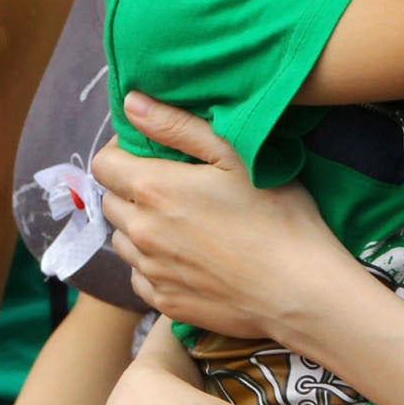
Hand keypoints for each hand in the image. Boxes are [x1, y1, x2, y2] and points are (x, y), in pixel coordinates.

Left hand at [92, 94, 349, 342]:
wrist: (300, 289)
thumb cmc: (276, 214)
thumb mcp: (233, 154)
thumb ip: (176, 125)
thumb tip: (131, 103)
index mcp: (153, 189)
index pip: (103, 164)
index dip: (122, 151)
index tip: (152, 151)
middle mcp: (142, 232)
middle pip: (111, 201)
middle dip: (131, 189)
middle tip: (171, 185)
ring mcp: (151, 270)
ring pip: (122, 240)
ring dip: (139, 227)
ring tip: (179, 222)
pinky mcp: (164, 301)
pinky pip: (140, 276)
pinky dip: (152, 263)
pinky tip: (186, 257)